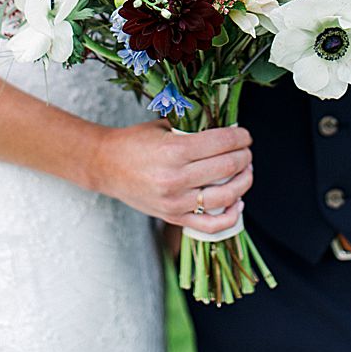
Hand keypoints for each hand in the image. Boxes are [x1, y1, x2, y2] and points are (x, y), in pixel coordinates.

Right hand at [90, 120, 252, 234]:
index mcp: (173, 151)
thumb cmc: (133, 142)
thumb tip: (226, 132)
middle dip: (244, 156)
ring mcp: (175, 201)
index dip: (239, 138)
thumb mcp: (161, 127)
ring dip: (243, 182)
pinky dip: (231, 216)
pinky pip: (211, 225)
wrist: (105, 165)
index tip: (245, 135)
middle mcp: (175, 178)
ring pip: (226, 197)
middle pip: (227, 168)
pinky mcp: (173, 217)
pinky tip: (237, 202)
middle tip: (246, 151)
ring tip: (245, 172)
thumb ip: (192, 129)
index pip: (220, 143)